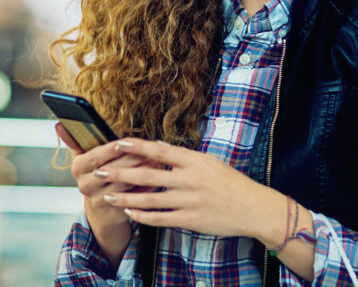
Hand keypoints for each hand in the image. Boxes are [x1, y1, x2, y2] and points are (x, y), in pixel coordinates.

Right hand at [55, 123, 154, 269]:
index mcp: (79, 168)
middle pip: (115, 168)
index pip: (97, 155)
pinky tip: (158, 174)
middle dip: (135, 156)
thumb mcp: (87, 156)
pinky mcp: (116, 209)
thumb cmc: (97, 173)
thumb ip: (77, 140)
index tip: (126, 141)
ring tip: (158, 158)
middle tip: (151, 148)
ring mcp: (100, 199)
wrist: (101, 208)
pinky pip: (136, 195)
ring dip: (145, 169)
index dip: (113, 148)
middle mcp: (86, 185)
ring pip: (127, 181)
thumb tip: (59, 124)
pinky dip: (149, 184)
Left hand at [98, 138, 286, 240]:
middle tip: (100, 170)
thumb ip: (187, 159)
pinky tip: (129, 212)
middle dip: (121, 172)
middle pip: (148, 174)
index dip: (137, 146)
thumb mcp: (212, 162)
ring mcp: (189, 201)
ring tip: (106, 195)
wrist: (253, 207)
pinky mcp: (190, 220)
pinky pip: (160, 218)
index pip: (160, 150)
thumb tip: (162, 151)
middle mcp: (190, 179)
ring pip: (149, 199)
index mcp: (196, 161)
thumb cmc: (232, 183)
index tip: (117, 143)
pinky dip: (142, 216)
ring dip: (125, 197)